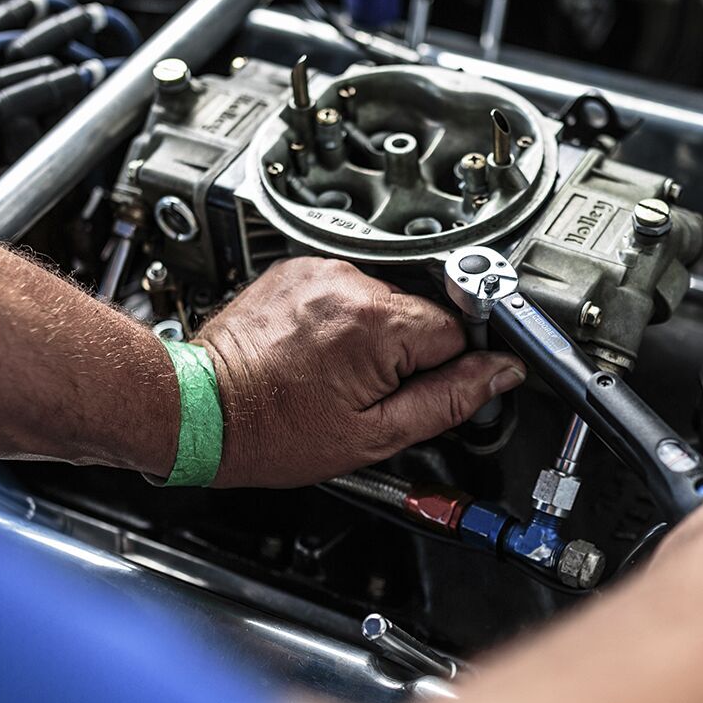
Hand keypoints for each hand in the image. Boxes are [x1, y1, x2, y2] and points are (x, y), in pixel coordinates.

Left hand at [196, 257, 525, 487]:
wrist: (203, 410)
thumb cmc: (272, 430)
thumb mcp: (374, 434)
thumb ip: (448, 401)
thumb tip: (499, 373)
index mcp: (375, 322)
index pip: (457, 331)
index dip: (446, 370)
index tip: (416, 392)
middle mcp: (348, 282)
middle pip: (421, 313)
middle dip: (408, 353)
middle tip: (365, 390)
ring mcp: (319, 270)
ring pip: (386, 301)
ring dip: (375, 336)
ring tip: (334, 373)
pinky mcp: (298, 268)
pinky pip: (347, 290)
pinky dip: (343, 319)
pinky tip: (316, 352)